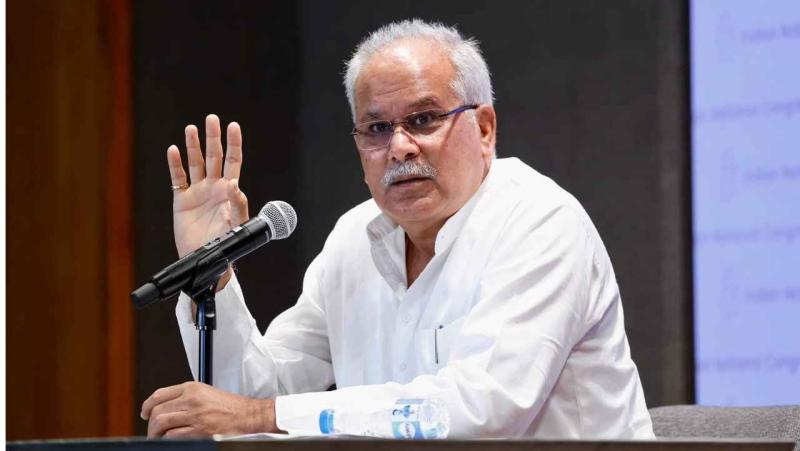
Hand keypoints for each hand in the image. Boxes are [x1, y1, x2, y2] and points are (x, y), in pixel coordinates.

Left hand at [141, 381, 279, 437]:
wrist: (249, 416)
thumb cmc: (231, 407)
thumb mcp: (206, 393)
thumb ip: (186, 397)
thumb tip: (165, 407)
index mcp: (192, 388)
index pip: (159, 395)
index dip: (147, 406)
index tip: (145, 413)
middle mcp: (192, 399)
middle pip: (157, 410)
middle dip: (150, 423)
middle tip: (152, 430)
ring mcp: (195, 415)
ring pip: (161, 423)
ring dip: (156, 433)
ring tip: (158, 437)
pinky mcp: (200, 431)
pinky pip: (173, 436)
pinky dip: (168, 440)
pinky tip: (171, 440)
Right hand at [167, 114, 248, 288]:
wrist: (207, 263)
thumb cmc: (226, 244)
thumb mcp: (236, 225)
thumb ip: (237, 205)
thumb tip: (234, 184)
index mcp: (230, 190)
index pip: (232, 161)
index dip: (233, 144)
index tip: (233, 126)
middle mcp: (214, 187)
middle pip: (214, 157)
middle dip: (213, 138)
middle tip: (212, 119)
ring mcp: (197, 192)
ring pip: (195, 163)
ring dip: (193, 146)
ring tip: (191, 129)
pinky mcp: (182, 200)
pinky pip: (178, 178)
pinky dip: (175, 164)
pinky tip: (173, 150)